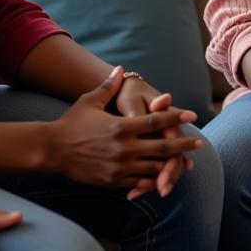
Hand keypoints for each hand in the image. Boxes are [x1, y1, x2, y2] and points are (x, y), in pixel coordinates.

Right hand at [45, 66, 200, 187]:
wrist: (51, 150)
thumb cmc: (71, 123)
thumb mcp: (90, 101)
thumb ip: (108, 86)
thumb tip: (121, 69)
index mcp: (121, 126)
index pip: (156, 120)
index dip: (176, 116)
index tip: (192, 114)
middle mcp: (124, 148)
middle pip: (162, 146)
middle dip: (183, 145)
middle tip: (199, 142)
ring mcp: (120, 166)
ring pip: (154, 167)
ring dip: (172, 165)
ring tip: (186, 163)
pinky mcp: (113, 181)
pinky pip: (139, 182)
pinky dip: (153, 180)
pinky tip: (163, 178)